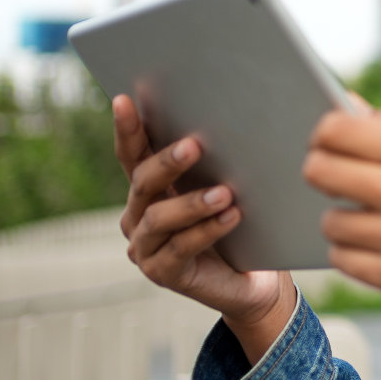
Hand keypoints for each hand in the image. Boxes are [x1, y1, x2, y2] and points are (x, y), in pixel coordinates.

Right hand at [112, 95, 292, 356]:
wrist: (255, 279)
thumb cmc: (242, 225)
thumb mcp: (227, 186)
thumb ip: (217, 161)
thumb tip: (231, 117)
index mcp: (149, 189)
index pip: (133, 155)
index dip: (127, 129)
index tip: (125, 100)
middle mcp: (138, 216)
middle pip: (143, 183)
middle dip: (167, 162)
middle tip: (195, 145)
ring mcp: (146, 247)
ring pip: (159, 217)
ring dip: (192, 203)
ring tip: (226, 192)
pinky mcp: (163, 273)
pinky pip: (181, 248)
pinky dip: (207, 230)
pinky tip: (231, 217)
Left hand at [304, 109, 380, 379]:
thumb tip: (347, 102)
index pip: (340, 130)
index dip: (324, 134)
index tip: (327, 142)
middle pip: (321, 171)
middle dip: (322, 173)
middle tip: (336, 179)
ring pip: (329, 220)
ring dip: (344, 220)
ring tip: (375, 221)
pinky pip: (340, 257)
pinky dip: (353, 254)